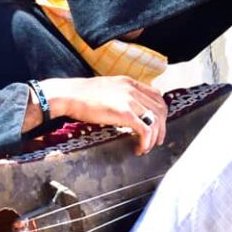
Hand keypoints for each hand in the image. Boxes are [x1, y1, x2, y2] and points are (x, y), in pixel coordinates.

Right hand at [39, 76, 166, 154]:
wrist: (69, 94)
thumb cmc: (82, 94)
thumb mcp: (107, 87)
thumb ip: (120, 94)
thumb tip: (128, 109)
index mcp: (130, 82)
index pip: (157, 96)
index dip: (161, 113)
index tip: (158, 124)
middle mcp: (133, 90)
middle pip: (160, 110)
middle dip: (161, 128)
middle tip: (156, 141)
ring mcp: (129, 100)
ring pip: (155, 121)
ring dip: (154, 138)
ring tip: (146, 147)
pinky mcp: (124, 112)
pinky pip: (145, 130)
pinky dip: (146, 142)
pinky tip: (139, 148)